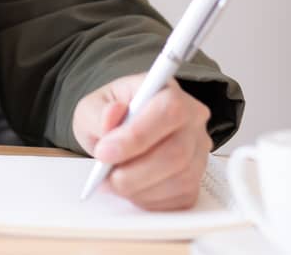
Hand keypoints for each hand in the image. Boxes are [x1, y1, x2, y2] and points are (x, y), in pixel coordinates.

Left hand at [71, 74, 211, 210]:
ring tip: (113, 181)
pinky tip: (131, 188)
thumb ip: (98, 112)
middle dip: (134, 170)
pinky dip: (150, 199)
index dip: (137, 135)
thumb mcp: (91, 107)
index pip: (168, 110)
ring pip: (180, 178)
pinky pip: (180, 197)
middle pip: (177, 152)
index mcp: (167, 91)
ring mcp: (198, 151)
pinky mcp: (196, 179)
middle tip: (104, 174)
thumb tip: (112, 115)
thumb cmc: (108, 117)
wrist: (116, 135)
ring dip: (139, 187)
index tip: (105, 152)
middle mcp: (192, 119)